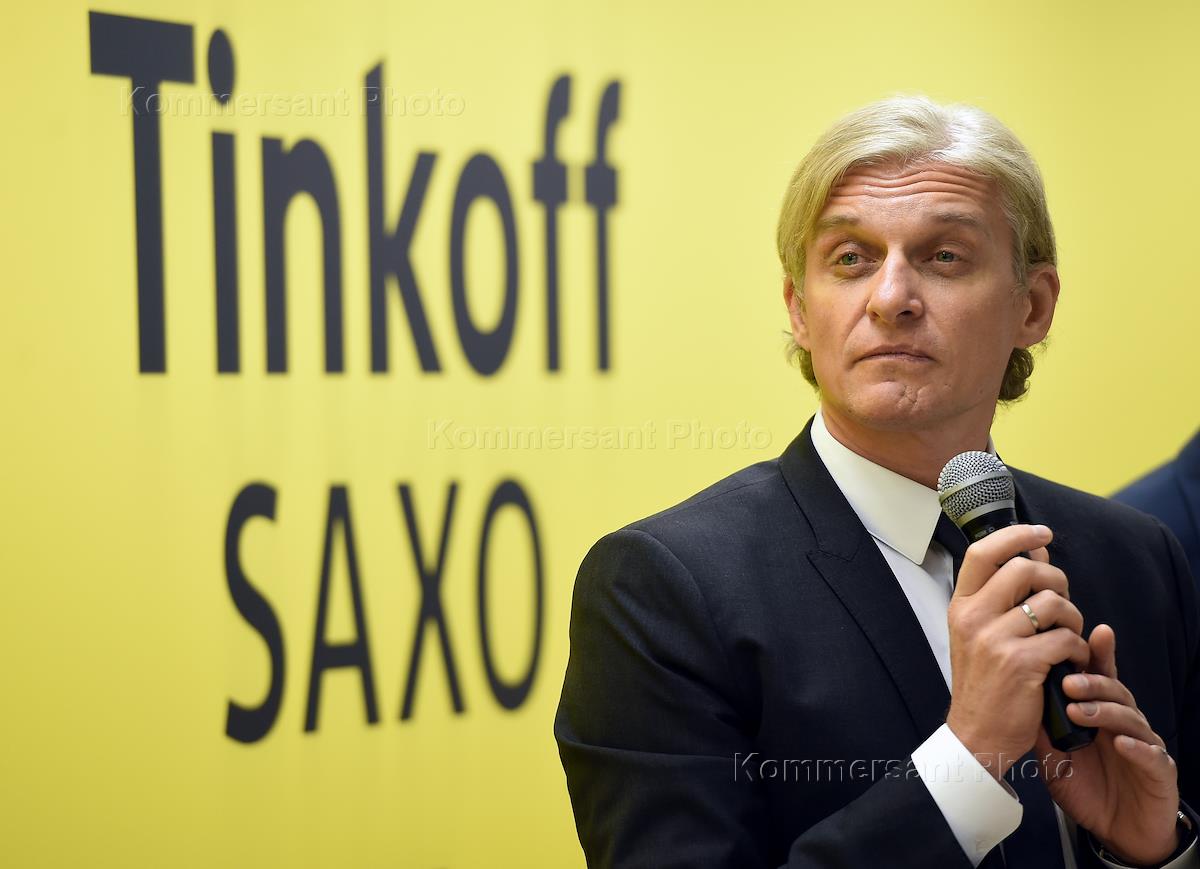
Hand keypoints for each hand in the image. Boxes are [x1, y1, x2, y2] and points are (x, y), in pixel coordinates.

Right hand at [944, 524, 1089, 778]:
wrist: (976, 735)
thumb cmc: (985, 684)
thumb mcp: (980, 633)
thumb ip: (1004, 595)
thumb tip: (1036, 552)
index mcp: (961, 606)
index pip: (983, 552)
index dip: (1015, 534)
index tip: (1041, 533)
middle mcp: (973, 617)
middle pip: (1025, 569)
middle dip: (1057, 580)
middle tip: (1062, 604)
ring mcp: (995, 639)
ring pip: (1052, 602)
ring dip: (1072, 617)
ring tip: (1067, 636)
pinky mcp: (1020, 663)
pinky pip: (1066, 638)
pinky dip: (1078, 649)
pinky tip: (1070, 662)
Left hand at [1036, 624, 1179, 865]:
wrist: (1117, 831)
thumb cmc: (1087, 787)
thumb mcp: (1053, 755)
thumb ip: (1041, 725)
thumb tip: (1016, 694)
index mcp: (1100, 715)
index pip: (1099, 678)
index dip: (1096, 654)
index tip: (1085, 632)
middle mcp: (1124, 724)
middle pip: (1115, 692)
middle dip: (1093, 682)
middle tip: (1068, 681)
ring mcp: (1144, 746)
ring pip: (1131, 719)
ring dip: (1105, 711)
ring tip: (1079, 711)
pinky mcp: (1159, 772)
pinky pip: (1151, 755)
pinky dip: (1136, 747)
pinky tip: (1120, 743)